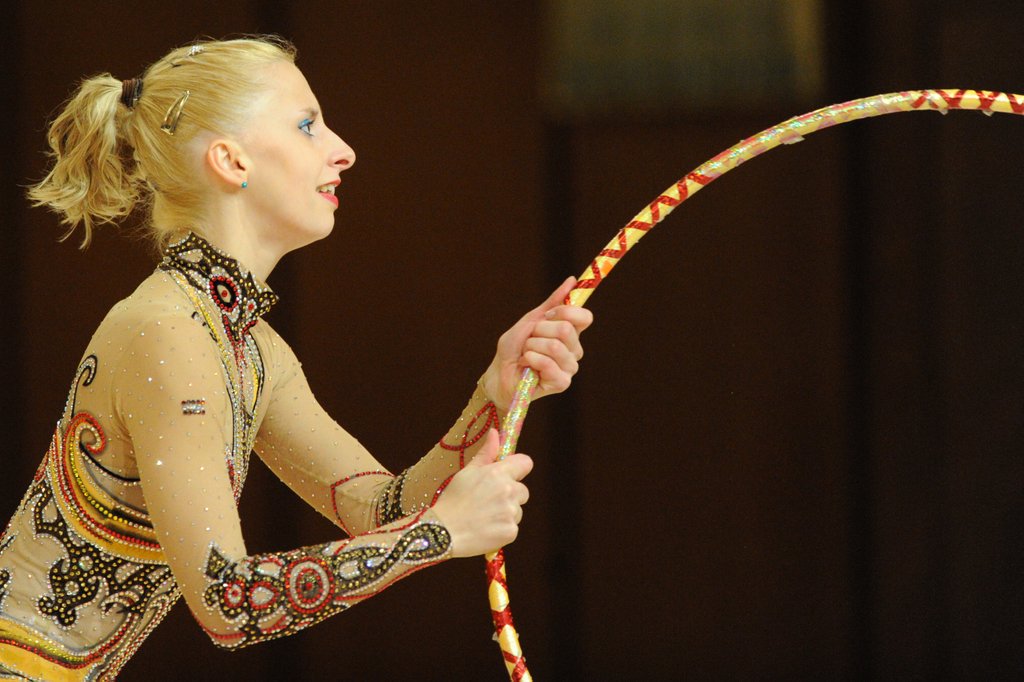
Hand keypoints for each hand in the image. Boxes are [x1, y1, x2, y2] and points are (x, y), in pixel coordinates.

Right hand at [432, 430, 532, 556]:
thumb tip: (495, 433)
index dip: (518, 469)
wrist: (443, 531)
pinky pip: (513, 528)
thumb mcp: (467, 472)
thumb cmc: (452, 500)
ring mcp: (510, 512)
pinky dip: (502, 530)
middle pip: (523, 490)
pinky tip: (485, 529)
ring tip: (484, 517)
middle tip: (488, 502)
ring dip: (506, 513)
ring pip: (517, 511)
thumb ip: (486, 453)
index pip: (525, 463)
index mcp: (497, 473)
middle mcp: (508, 491)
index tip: (509, 475)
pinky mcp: (510, 532)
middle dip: (510, 495)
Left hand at [481, 277, 593, 410]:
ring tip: (526, 353)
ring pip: (555, 346)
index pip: (585, 317)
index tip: (547, 315)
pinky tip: (526, 364)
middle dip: (539, 330)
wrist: (499, 372)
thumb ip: (552, 303)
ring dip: (532, 346)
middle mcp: (574, 350)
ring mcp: (569, 367)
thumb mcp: (531, 320)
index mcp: (571, 333)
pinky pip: (548, 364)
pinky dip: (531, 359)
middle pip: (566, 329)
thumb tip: (572, 280)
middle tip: (530, 339)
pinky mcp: (561, 383)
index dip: (565, 311)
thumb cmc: (515, 347)